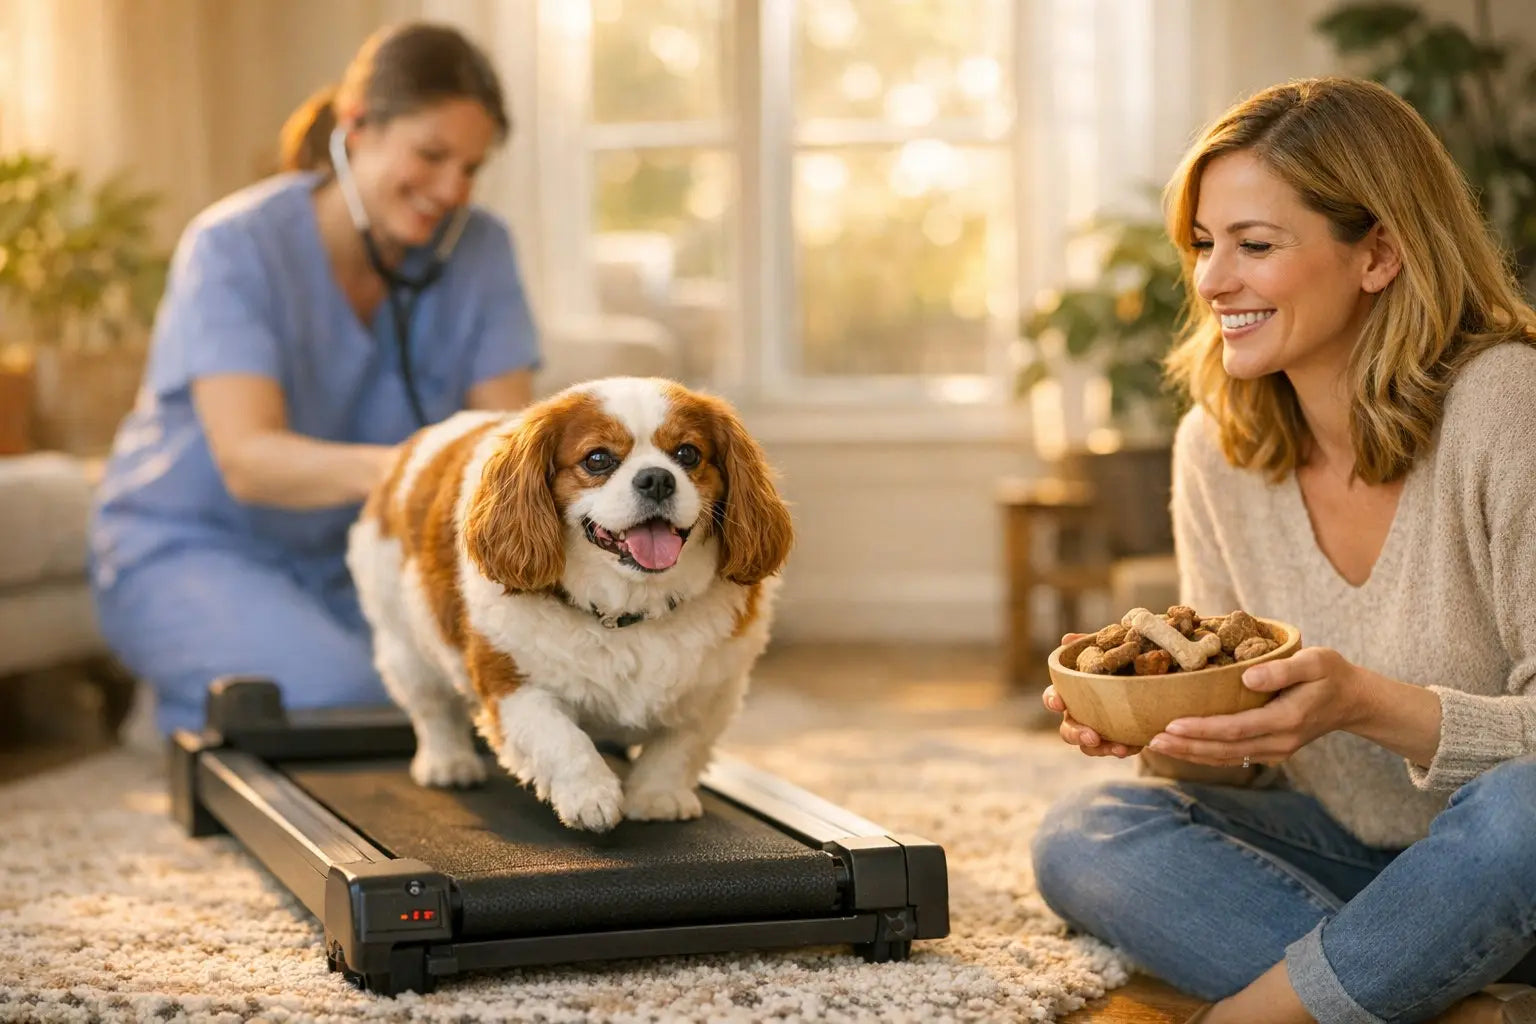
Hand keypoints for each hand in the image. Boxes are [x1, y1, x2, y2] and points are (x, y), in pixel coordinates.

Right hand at [1043, 632, 1141, 758]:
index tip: (1059, 703)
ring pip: (1087, 746)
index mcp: (1071, 693)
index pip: (1053, 697)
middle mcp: (1079, 714)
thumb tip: (1067, 639)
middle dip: (1076, 734)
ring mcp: (1096, 730)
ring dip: (1099, 748)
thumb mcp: (1107, 651)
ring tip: (1117, 748)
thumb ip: (1088, 646)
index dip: (1052, 700)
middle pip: (1066, 729)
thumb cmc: (1119, 663)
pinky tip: (1131, 746)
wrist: (1149, 681)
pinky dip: (1121, 749)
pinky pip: (1112, 750)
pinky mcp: (1115, 740)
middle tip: (1092, 736)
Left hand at [1144, 646, 1366, 766]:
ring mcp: (1274, 751)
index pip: (1236, 729)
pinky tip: (1180, 748)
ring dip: (1190, 754)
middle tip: (1151, 739)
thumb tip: (1248, 677)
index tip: (1171, 724)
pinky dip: (1204, 754)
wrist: (1352, 701)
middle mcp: (1278, 742)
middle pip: (1224, 750)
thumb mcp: (1315, 662)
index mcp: (1286, 720)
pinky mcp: (1269, 751)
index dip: (1202, 729)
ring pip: (1225, 758)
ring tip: (1156, 746)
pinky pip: (1231, 756)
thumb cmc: (1331, 674)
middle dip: (1186, 747)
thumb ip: (1282, 670)